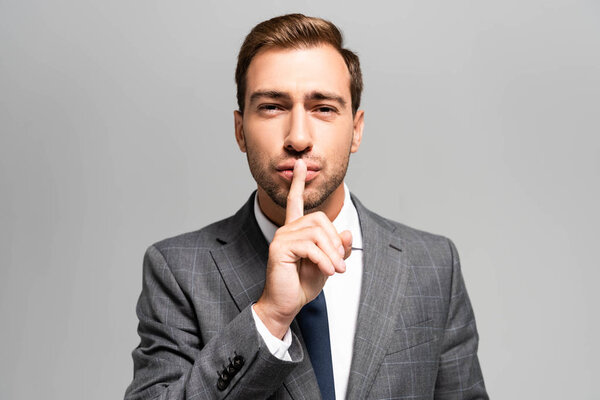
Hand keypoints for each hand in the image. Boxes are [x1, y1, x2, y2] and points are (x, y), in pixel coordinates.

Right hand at [254, 159, 351, 338]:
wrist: (286, 304)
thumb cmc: (303, 285)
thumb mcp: (328, 265)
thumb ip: (337, 249)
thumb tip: (346, 232)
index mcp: (295, 231)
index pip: (295, 202)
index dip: (297, 184)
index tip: (299, 165)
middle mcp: (286, 230)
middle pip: (319, 220)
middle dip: (334, 242)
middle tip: (340, 264)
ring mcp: (281, 238)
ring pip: (316, 233)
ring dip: (331, 254)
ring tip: (336, 271)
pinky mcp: (279, 248)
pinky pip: (309, 247)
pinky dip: (323, 260)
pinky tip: (328, 272)